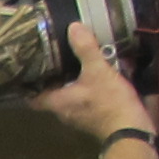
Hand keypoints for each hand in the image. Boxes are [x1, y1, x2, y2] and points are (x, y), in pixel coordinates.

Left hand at [29, 25, 149, 140]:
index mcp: (56, 102)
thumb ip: (85, 49)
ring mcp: (77, 117)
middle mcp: (62, 112)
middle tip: (49, 59)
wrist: (132, 130)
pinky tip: (90, 75)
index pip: (31, 96)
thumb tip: (73, 27)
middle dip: (49, 79)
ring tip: (69, 63)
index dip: (27, 84)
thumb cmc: (109, 102)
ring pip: (66, 97)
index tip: (27, 69)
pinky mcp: (92, 118)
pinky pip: (82, 100)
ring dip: (67, 83)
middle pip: (49, 94)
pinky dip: (83, 89)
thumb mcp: (97, 71)